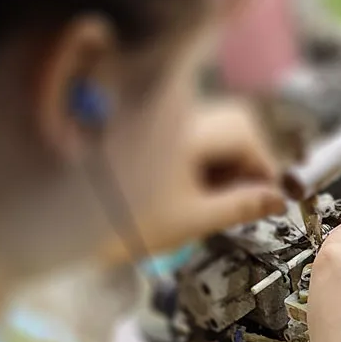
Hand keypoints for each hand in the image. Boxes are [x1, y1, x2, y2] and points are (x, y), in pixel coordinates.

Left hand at [101, 99, 283, 263]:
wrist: (63, 227)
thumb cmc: (123, 224)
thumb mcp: (191, 219)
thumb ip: (240, 206)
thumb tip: (277, 199)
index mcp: (184, 130)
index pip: (243, 132)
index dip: (262, 164)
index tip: (270, 194)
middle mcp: (170, 114)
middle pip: (229, 124)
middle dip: (243, 160)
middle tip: (244, 198)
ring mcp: (155, 121)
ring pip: (209, 129)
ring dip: (221, 160)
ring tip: (211, 199)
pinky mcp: (141, 131)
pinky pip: (185, 135)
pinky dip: (197, 159)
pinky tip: (186, 189)